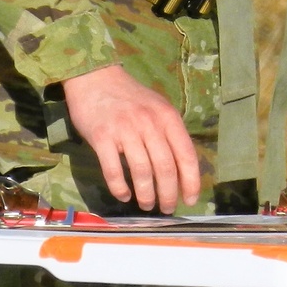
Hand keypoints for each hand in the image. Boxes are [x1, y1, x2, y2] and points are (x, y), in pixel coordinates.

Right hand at [62, 64, 200, 213]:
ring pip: (141, 172)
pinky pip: (113, 170)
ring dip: (146, 195)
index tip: (190, 200)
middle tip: (166, 208)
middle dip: (168, 194)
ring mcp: (125, 130)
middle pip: (165, 168)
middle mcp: (149, 124)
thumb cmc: (130, 97)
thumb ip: (169, 133)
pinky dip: (119, 188)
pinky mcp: (102, 137)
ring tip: (147, 205)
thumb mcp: (157, 108)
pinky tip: (123, 196)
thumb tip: (180, 169)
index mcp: (167, 118)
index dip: (191, 182)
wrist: (95, 78)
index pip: (186, 155)